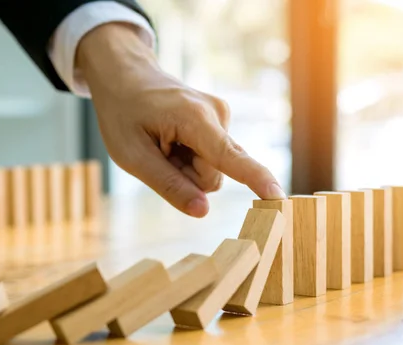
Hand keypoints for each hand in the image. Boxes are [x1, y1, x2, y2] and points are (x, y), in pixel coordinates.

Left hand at [76, 23, 286, 216]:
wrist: (126, 75)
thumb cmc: (123, 114)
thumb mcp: (132, 156)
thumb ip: (169, 185)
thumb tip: (202, 212)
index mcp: (195, 119)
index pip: (231, 158)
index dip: (256, 180)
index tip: (279, 197)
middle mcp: (218, 115)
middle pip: (214, 176)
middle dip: (186, 177)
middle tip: (158, 154)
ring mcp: (221, 116)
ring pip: (213, 170)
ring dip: (186, 167)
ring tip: (163, 144)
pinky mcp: (219, 121)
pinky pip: (212, 158)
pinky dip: (190, 157)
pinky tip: (173, 139)